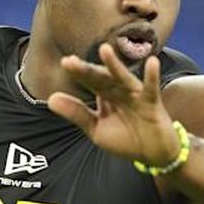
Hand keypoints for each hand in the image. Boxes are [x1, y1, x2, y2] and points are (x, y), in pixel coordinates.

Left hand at [47, 44, 180, 166]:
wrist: (153, 154)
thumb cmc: (126, 139)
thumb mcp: (96, 129)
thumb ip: (76, 113)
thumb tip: (50, 99)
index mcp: (105, 95)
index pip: (90, 82)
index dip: (79, 73)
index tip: (65, 62)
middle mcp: (119, 91)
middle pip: (102, 78)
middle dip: (87, 70)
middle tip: (71, 62)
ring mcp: (136, 95)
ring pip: (123, 78)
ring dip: (114, 66)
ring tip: (104, 50)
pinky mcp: (152, 103)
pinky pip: (152, 88)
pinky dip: (152, 76)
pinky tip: (152, 62)